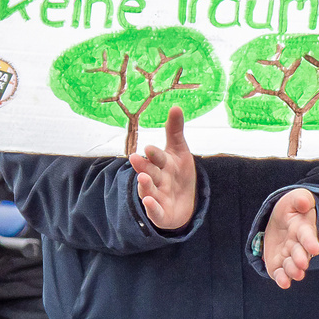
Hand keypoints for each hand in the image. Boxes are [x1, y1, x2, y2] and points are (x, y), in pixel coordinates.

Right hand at [130, 107, 196, 231]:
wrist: (184, 203)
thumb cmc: (178, 174)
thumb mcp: (179, 151)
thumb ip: (174, 131)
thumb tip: (175, 106)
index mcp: (161, 164)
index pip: (158, 157)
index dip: (154, 153)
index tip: (149, 148)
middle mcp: (156, 179)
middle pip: (149, 172)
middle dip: (143, 165)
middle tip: (135, 158)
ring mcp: (157, 196)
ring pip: (149, 190)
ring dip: (144, 184)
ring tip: (142, 178)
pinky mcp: (160, 213)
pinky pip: (155, 211)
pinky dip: (151, 207)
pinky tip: (149, 202)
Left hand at [262, 188, 318, 289]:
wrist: (281, 221)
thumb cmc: (291, 209)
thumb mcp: (295, 199)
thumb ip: (300, 199)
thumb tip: (304, 202)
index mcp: (303, 229)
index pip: (307, 235)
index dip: (310, 242)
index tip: (315, 249)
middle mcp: (298, 245)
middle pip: (301, 253)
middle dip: (302, 258)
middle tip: (303, 263)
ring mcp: (288, 256)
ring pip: (292, 266)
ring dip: (294, 270)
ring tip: (296, 274)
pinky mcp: (277, 264)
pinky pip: (280, 273)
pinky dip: (282, 279)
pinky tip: (284, 283)